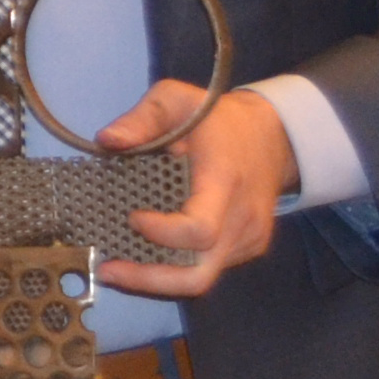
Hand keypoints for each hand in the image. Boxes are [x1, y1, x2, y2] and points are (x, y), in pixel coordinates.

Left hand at [98, 83, 292, 296]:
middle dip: (149, 280)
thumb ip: (142, 118)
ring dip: (156, 280)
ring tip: (116, 269)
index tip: (133, 217)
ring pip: (201, 278)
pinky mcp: (249, 247)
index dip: (161, 233)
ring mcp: (249, 238)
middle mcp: (242, 219)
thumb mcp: (177, 99)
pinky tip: (146, 255)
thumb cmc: (217, 118)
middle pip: (199, 274)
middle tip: (107, 270)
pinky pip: (210, 270)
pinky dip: (175, 269)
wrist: (272, 136)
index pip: (199, 230)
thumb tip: (106, 141)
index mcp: (224, 181)